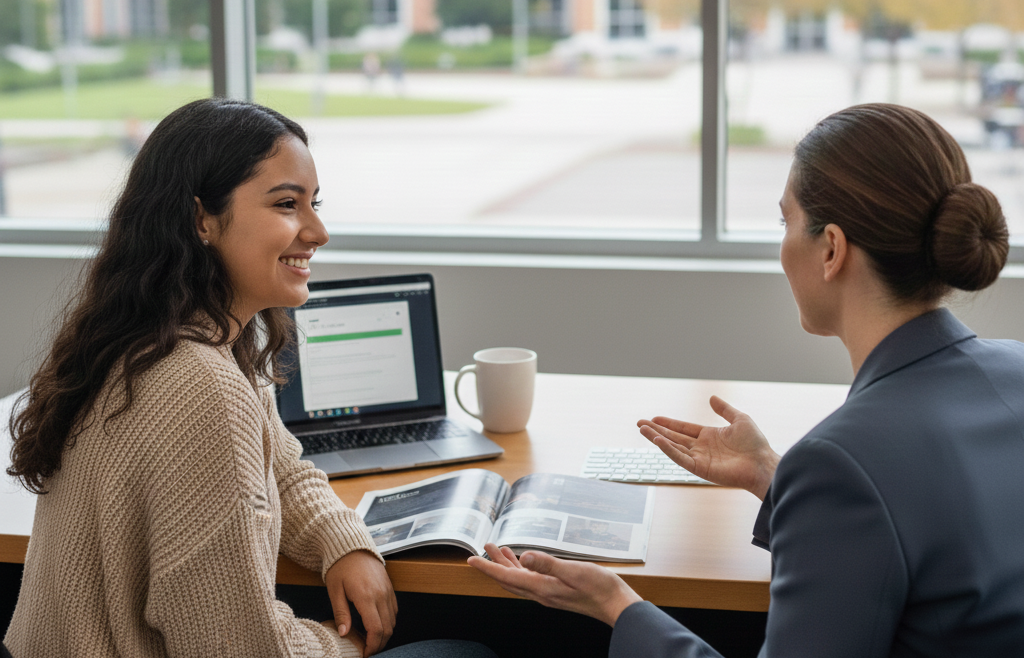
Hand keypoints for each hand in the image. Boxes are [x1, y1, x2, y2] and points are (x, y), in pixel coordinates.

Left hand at [324, 550, 396, 655]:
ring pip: (393, 620)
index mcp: (366, 597)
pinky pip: (394, 610)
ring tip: (371, 640)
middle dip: (379, 644)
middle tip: (368, 651)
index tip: (364, 654)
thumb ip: (341, 614)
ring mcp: (388, 591)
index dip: (372, 646)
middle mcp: (381, 595)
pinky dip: (389, 622)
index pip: (376, 629)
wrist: (351, 546)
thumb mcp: (335, 591)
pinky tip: (377, 625)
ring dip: (385, 634)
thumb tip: (344, 634)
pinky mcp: (390, 587)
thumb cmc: (340, 567)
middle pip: (388, 628)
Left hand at [467, 543, 640, 625]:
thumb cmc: (599, 588)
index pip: (507, 576)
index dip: (487, 567)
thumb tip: (525, 556)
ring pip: (519, 579)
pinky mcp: (555, 591)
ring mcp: (548, 593)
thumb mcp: (574, 570)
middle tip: (482, 549)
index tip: (471, 559)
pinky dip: (521, 568)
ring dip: (506, 564)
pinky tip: (524, 560)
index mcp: (542, 587)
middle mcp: (541, 592)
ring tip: (498, 550)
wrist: (615, 604)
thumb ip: (548, 563)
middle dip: (492, 564)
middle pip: (509, 578)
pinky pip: (530, 580)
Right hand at [637, 395, 779, 499]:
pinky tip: (658, 440)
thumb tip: (711, 397)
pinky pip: (680, 458)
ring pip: (673, 447)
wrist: (762, 463)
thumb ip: (724, 409)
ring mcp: (699, 459)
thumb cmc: (755, 444)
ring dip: (656, 438)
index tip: (654, 418)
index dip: (669, 423)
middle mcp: (701, 448)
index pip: (683, 428)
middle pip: (673, 437)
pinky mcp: (700, 469)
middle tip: (639, 423)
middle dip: (656, 430)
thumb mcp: (739, 419)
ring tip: (642, 430)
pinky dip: (668, 450)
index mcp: (709, 436)